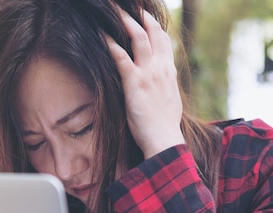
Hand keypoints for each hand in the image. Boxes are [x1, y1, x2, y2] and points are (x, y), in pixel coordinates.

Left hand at [106, 9, 184, 160]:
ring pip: (138, 38)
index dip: (154, 25)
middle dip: (140, 16)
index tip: (146, 15)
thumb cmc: (164, 124)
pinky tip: (102, 36)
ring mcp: (148, 74)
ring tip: (114, 11)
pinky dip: (112, 45)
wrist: (164, 138)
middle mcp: (161, 67)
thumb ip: (166, 84)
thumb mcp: (170, 99)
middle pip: (152, 33)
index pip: (164, 40)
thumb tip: (165, 77)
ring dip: (125, 22)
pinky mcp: (134, 83)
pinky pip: (122, 58)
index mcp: (169, 71)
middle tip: (130, 6)